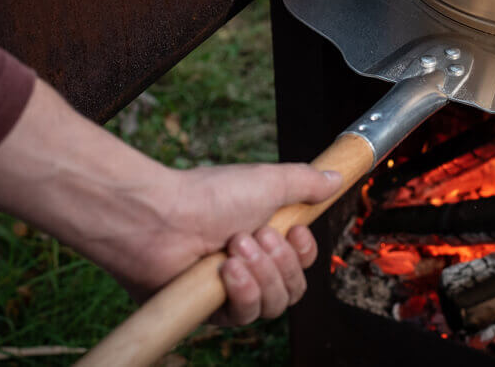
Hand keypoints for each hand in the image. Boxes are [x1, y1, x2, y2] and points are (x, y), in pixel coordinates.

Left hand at [0, 79, 341, 323]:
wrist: (159, 218)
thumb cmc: (207, 196)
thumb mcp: (267, 181)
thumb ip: (305, 182)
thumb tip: (334, 178)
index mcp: (263, 237)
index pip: (302, 262)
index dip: (305, 252)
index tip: (295, 232)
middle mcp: (250, 266)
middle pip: (293, 288)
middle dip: (280, 262)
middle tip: (254, 234)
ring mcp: (230, 290)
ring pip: (274, 305)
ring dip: (262, 274)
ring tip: (235, 248)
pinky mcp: (211, 311)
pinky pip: (246, 316)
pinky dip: (243, 291)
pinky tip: (227, 270)